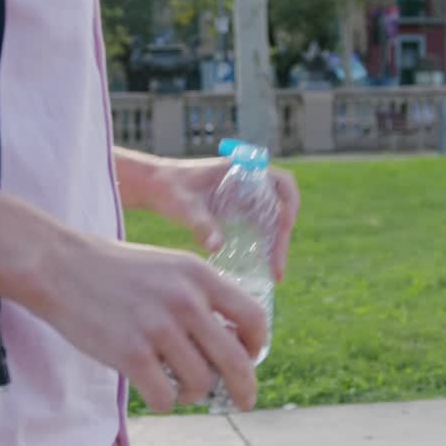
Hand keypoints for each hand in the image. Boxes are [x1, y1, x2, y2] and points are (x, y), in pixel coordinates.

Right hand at [33, 233, 268, 412]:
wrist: (59, 266)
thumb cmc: (114, 269)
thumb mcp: (167, 266)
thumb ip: (199, 295)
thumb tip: (230, 341)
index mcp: (198, 274)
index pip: (252, 317)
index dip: (257, 345)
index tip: (250, 357)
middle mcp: (185, 300)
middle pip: (236, 360)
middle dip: (244, 388)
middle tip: (243, 401)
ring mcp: (158, 328)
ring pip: (200, 383)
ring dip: (193, 393)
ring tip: (179, 386)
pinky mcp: (130, 353)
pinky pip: (166, 397)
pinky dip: (165, 402)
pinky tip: (155, 391)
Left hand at [144, 157, 300, 281]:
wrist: (155, 186)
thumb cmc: (168, 188)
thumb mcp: (184, 206)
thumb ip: (200, 224)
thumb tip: (216, 248)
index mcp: (242, 171)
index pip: (282, 183)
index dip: (290, 204)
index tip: (285, 228)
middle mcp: (250, 182)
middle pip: (281, 208)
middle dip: (282, 237)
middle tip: (277, 269)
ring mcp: (246, 197)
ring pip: (273, 220)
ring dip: (276, 244)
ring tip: (275, 274)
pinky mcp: (239, 210)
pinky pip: (260, 227)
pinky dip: (264, 244)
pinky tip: (263, 266)